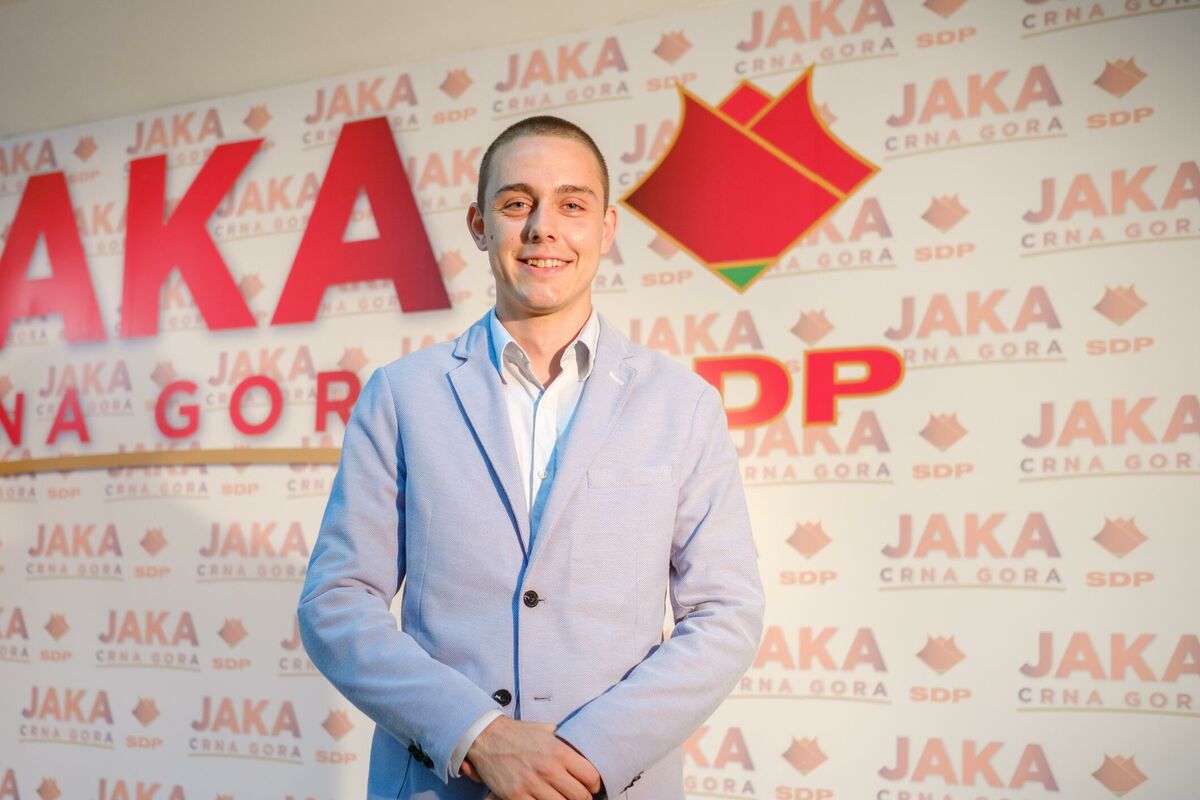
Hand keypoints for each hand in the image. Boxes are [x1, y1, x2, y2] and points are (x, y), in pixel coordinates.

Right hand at [465, 716, 600, 799]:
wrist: (487, 737)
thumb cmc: (518, 734)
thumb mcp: (546, 730)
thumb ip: (564, 741)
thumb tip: (580, 749)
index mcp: (559, 751)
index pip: (591, 776)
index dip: (594, 785)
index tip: (591, 788)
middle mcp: (548, 768)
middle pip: (580, 796)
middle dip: (582, 799)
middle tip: (578, 797)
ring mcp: (532, 784)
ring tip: (560, 798)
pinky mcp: (516, 796)